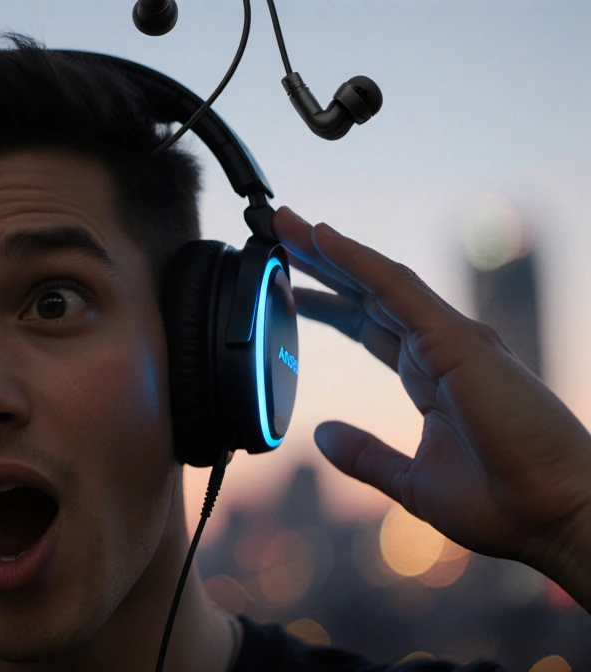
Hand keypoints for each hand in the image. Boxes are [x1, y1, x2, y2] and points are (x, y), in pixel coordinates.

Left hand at [272, 206, 590, 605]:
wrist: (554, 519)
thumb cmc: (504, 505)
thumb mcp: (411, 482)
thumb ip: (365, 455)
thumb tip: (320, 435)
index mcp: (431, 376)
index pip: (370, 326)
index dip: (329, 305)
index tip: (290, 291)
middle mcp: (441, 349)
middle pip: (368, 294)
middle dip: (321, 265)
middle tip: (278, 234)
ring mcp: (451, 339)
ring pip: (378, 280)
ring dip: (329, 250)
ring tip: (286, 222)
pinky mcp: (457, 339)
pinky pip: (397, 288)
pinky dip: (358, 261)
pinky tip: (324, 239)